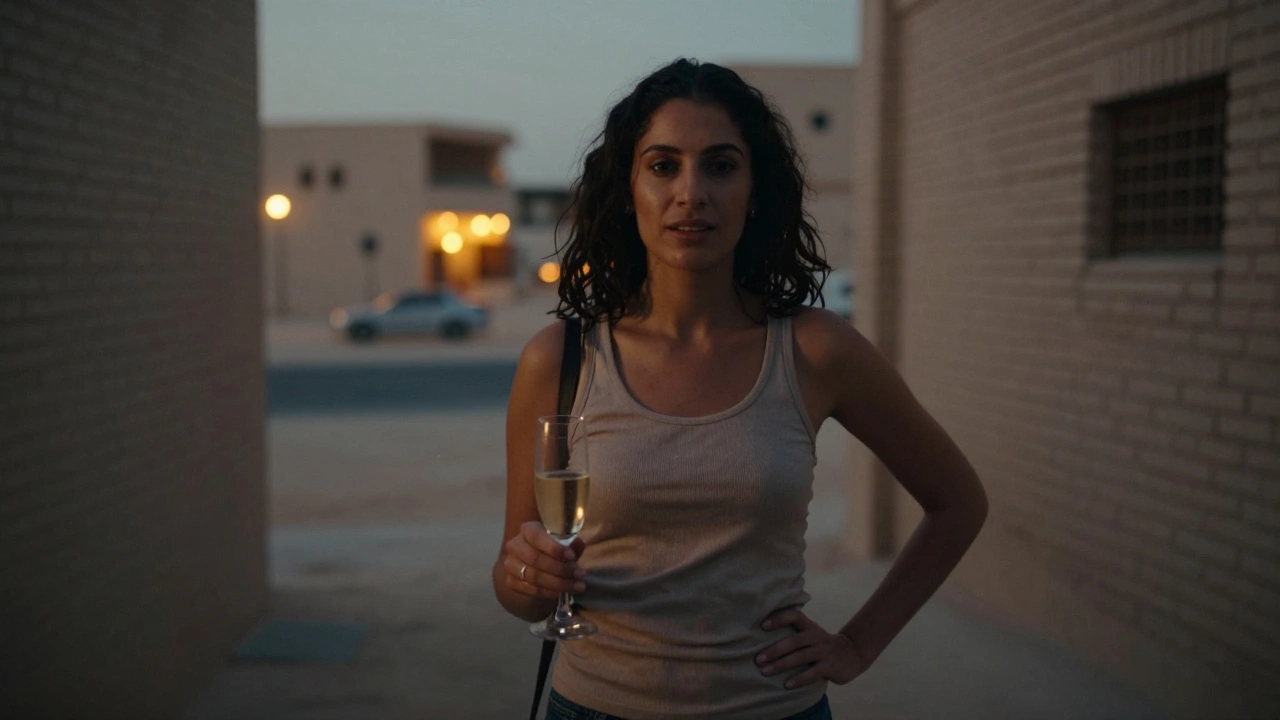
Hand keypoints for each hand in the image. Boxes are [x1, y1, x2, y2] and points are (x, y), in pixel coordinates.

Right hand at [501, 521, 586, 599]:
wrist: (537, 567)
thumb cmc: (553, 551)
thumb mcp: (565, 545)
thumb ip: (572, 544)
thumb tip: (578, 543)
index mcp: (528, 530)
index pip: (537, 536)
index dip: (554, 548)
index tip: (572, 557)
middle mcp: (514, 545)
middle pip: (535, 558)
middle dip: (560, 569)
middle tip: (579, 575)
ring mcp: (510, 564)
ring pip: (534, 576)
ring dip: (558, 583)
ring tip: (576, 586)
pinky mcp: (511, 582)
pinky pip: (531, 589)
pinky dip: (549, 593)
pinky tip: (562, 592)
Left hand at [756, 609, 873, 688]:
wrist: (853, 654)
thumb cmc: (822, 645)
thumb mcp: (812, 634)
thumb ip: (795, 634)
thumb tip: (762, 640)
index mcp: (809, 626)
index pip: (794, 616)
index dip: (778, 619)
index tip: (762, 626)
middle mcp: (816, 636)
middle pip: (794, 641)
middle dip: (774, 650)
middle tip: (758, 659)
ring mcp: (824, 651)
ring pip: (800, 657)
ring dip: (781, 664)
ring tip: (766, 671)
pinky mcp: (830, 666)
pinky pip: (812, 673)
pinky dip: (799, 679)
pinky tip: (787, 685)